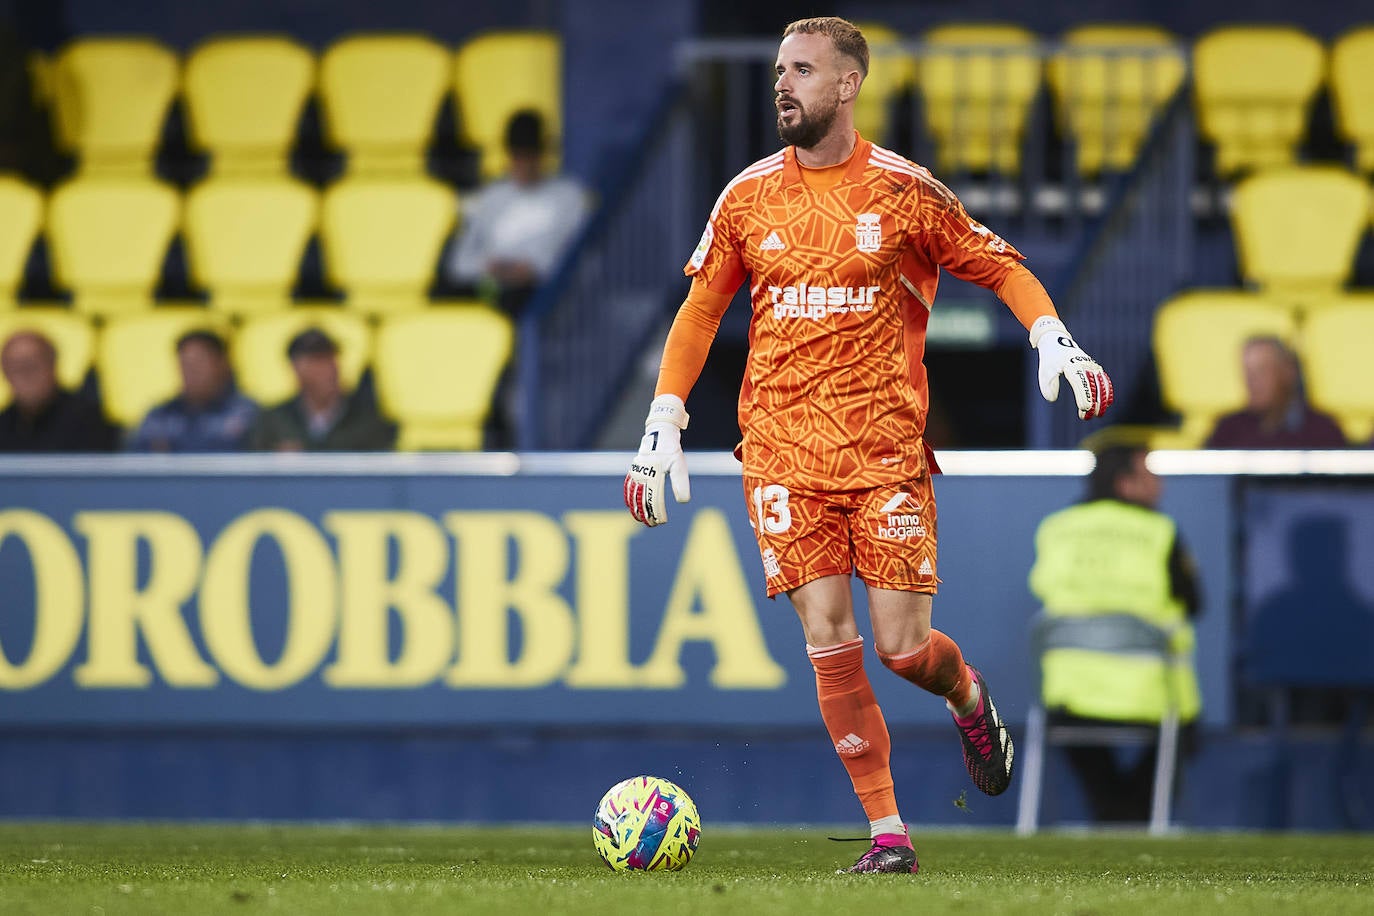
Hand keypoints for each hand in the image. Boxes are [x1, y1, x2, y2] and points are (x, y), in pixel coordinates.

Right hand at [624, 394, 691, 525]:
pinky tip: (630, 506)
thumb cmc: (671, 451)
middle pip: (642, 500)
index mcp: (654, 475)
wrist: (659, 434)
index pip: (655, 499)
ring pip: (633, 496)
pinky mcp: (633, 470)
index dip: (658, 512)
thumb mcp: (680, 466)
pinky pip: (628, 487)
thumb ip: (680, 483)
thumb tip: (683, 502)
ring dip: (636, 509)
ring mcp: (636, 473)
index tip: (662, 521)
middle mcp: (643, 475)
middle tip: (652, 525)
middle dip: (647, 514)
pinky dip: (628, 498)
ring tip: (641, 520)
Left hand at [1029, 316, 1113, 419]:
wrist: (1056, 341)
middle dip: (1093, 402)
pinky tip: (1108, 402)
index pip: (1080, 382)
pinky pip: (1103, 379)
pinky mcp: (1094, 366)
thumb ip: (1047, 386)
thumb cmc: (1049, 359)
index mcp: (1071, 364)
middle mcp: (1084, 364)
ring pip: (1101, 383)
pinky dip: (1107, 390)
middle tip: (1089, 417)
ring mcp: (1091, 364)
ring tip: (1099, 414)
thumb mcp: (1044, 371)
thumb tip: (1053, 399)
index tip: (1084, 408)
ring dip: (1102, 399)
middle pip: (1092, 384)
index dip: (1084, 395)